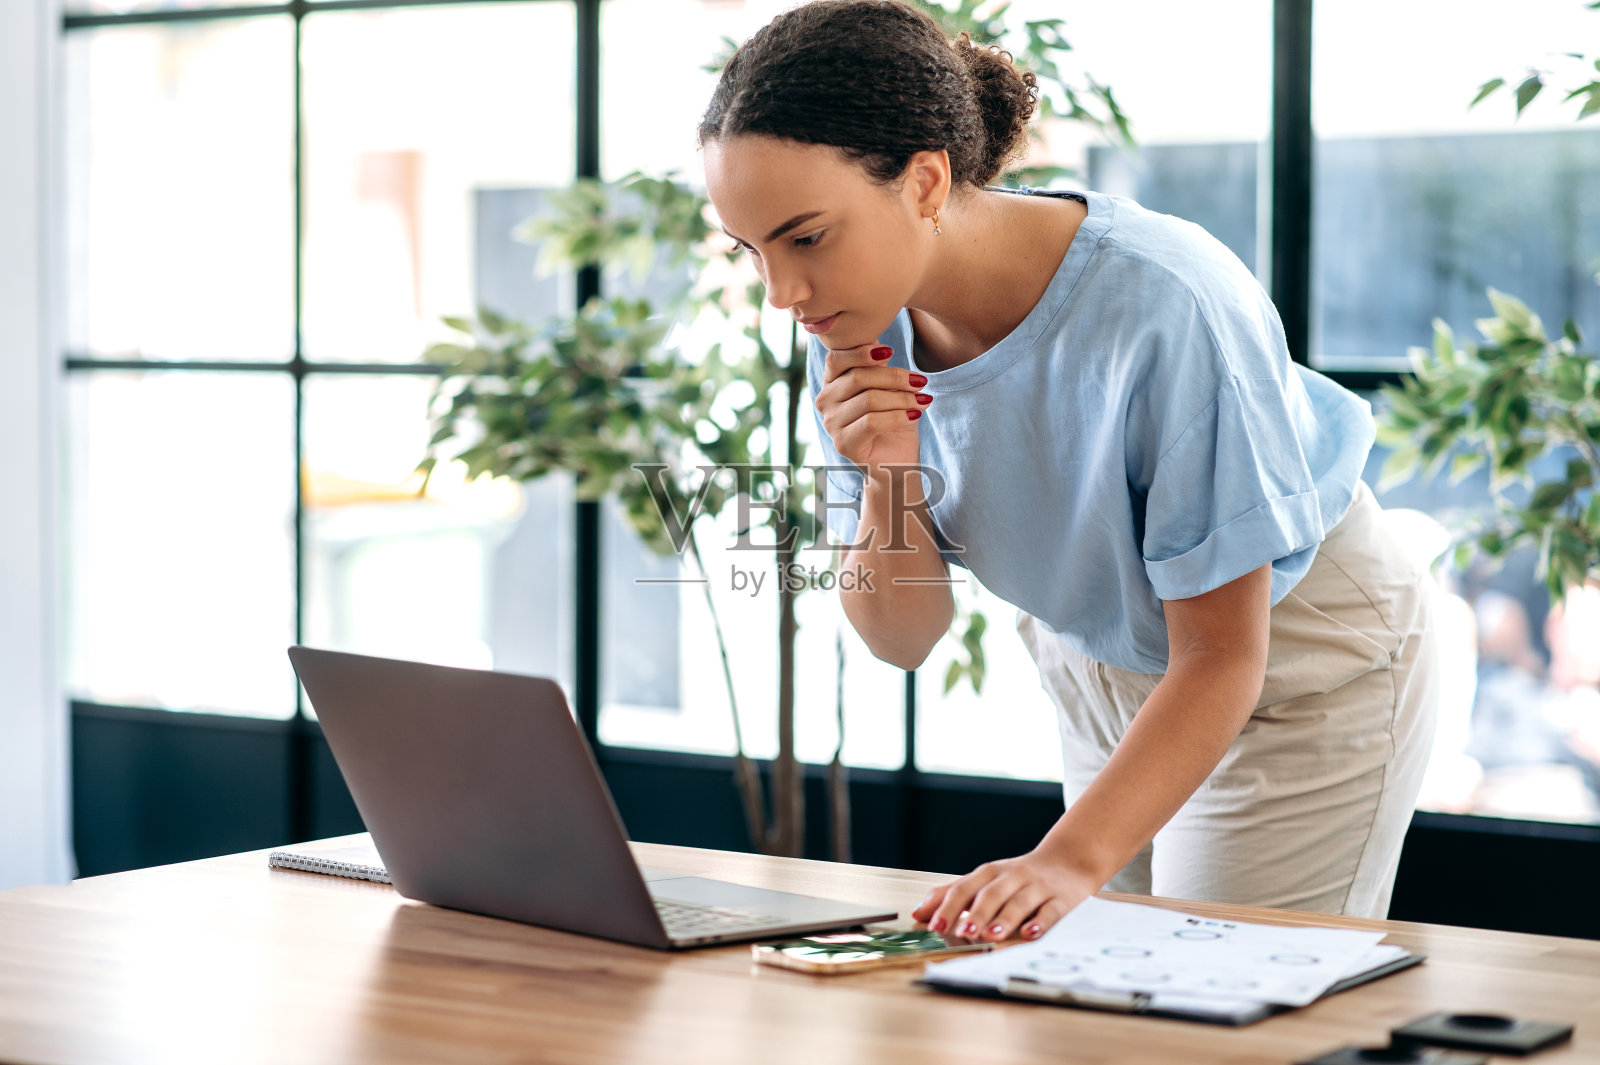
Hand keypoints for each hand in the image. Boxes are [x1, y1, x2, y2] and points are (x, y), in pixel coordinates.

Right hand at [814, 343, 929, 474]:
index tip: (890, 352)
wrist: (897, 461)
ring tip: (923, 400)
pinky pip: (872, 422)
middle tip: (920, 381)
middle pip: (857, 378)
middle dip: (894, 377)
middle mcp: (825, 402)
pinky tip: (915, 415)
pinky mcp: (843, 444)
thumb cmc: (893, 420)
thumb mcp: (888, 388)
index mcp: (831, 383)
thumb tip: (876, 338)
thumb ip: (878, 366)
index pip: (836, 359)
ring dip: (902, 398)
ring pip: (868, 400)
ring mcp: (831, 424)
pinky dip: (898, 416)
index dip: (861, 352)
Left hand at [910, 850, 1099, 942]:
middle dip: (977, 914)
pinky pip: (1050, 911)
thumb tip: (918, 913)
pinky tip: (1030, 933)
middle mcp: (1013, 877)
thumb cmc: (1018, 878)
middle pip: (991, 894)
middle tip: (963, 933)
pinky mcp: (1061, 899)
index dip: (949, 906)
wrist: (1068, 862)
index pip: (966, 887)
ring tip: (991, 935)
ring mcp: (1037, 887)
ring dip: (1004, 920)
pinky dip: (1040, 922)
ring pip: (1019, 903)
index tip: (935, 925)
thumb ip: (952, 895)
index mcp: (990, 873)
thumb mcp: (985, 881)